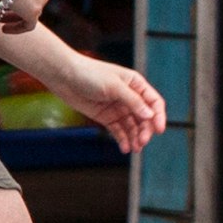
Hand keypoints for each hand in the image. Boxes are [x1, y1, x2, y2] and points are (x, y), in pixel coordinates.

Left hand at [34, 43, 166, 152]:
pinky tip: (125, 148)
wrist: (64, 76)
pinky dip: (123, 139)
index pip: (154, 102)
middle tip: (142, 142)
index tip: (159, 130)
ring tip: (135, 149)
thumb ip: (132, 101)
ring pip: (132, 126)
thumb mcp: (114, 86)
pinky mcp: (106, 116)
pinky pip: (118, 130)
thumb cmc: (89, 74)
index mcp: (136, 84)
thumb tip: (150, 116)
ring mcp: (118, 107)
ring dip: (135, 137)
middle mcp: (129, 97)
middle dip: (145, 130)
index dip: (159, 116)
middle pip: (144, 117)